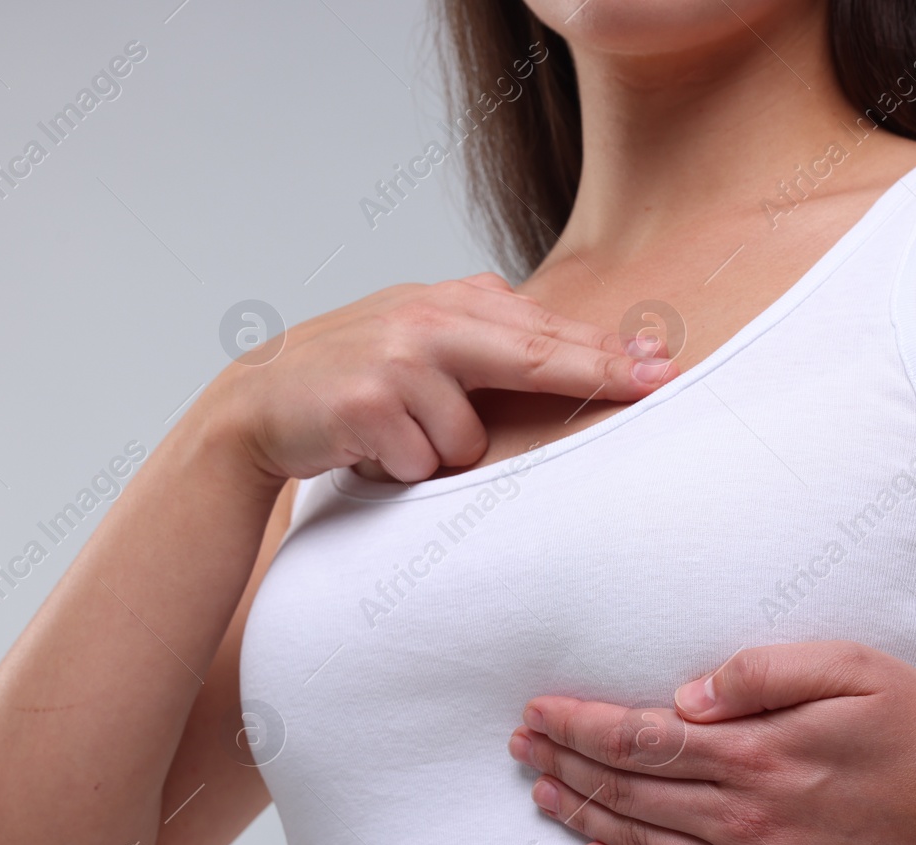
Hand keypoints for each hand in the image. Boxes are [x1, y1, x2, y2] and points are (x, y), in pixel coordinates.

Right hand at [197, 272, 674, 485]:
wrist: (255, 406)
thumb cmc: (349, 378)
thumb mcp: (414, 337)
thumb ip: (481, 331)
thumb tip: (571, 339)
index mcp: (445, 300)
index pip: (541, 328)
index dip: (605, 349)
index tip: (660, 363)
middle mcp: (424, 320)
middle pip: (533, 357)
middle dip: (598, 374)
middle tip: (658, 384)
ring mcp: (395, 360)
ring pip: (467, 440)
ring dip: (438, 455)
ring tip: (395, 437)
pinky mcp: (367, 405)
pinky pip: (423, 464)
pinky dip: (402, 472)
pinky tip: (368, 450)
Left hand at [506, 640, 915, 844]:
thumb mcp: (851, 669)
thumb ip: (761, 673)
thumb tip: (685, 696)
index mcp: (758, 754)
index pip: (639, 739)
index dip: (579, 726)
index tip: (538, 713)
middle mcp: (747, 820)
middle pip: (629, 792)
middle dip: (567, 764)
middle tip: (522, 747)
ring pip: (644, 842)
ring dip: (584, 815)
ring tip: (541, 793)